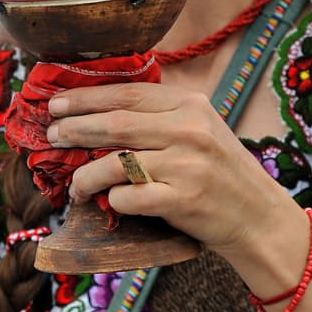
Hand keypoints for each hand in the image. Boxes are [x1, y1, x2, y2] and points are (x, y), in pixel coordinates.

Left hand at [50, 81, 300, 256]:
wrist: (259, 216)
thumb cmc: (220, 170)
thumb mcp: (198, 128)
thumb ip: (158, 115)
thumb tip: (95, 110)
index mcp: (189, 103)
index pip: (126, 94)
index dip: (85, 98)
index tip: (56, 104)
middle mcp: (189, 129)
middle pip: (115, 124)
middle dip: (75, 129)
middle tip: (52, 135)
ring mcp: (187, 164)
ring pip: (116, 163)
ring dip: (85, 175)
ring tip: (74, 184)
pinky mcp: (184, 199)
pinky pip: (131, 197)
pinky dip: (113, 200)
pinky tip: (107, 202)